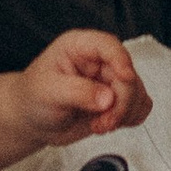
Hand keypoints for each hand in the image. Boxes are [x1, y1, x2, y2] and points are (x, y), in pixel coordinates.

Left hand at [16, 32, 150, 147]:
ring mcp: (109, 82)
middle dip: (121, 103)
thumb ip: (78, 92)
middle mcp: (99, 61)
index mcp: (80, 47)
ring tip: (100, 124)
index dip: (121, 60)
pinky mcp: (116, 101)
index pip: (108, 45)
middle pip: (128, 75)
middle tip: (104, 121)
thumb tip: (107, 98)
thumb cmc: (33, 97)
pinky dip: (129, 119)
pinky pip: (139, 106)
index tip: (126, 78)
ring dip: (124, 114)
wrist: (32, 119)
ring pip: (138, 92)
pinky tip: (108, 124)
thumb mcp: (49, 91)